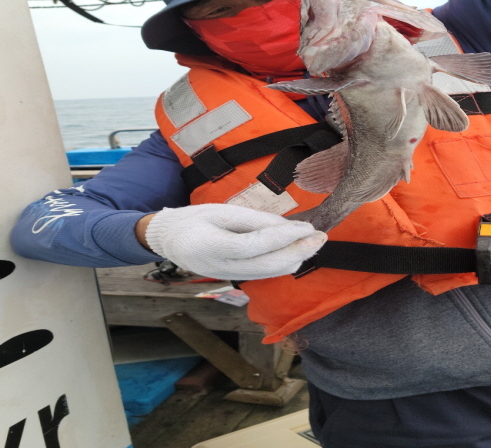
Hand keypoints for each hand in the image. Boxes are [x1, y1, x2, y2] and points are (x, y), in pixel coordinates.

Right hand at [141, 204, 326, 279]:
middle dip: (298, 252)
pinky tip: (296, 251)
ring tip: (313, 242)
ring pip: (268, 275)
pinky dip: (283, 264)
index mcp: (209, 245)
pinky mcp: (234, 280)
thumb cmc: (194, 219)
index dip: (282, 237)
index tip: (306, 227)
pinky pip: (263, 275)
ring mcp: (226, 277)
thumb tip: (285, 227)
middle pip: (266, 267)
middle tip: (321, 237)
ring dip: (295, 259)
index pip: (253, 245)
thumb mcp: (219, 210)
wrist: (169, 240)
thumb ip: (252, 220)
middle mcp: (219, 268)